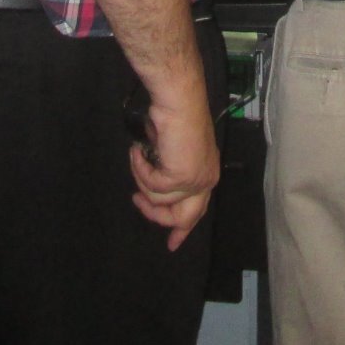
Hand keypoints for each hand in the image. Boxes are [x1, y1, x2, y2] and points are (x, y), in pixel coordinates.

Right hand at [128, 85, 219, 250]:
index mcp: (207, 173)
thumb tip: (150, 190)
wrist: (178, 101)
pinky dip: (139, 168)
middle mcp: (206, 180)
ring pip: (159, 200)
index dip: (182, 229)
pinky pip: (151, 185)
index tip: (172, 244)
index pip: (197, 209)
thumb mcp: (171, 150)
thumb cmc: (175, 116)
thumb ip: (167, 170)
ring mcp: (195, 180)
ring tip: (138, 156)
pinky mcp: (181, 177)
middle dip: (156, 215)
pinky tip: (138, 151)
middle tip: (137, 200)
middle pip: (182, 218)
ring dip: (141, 179)